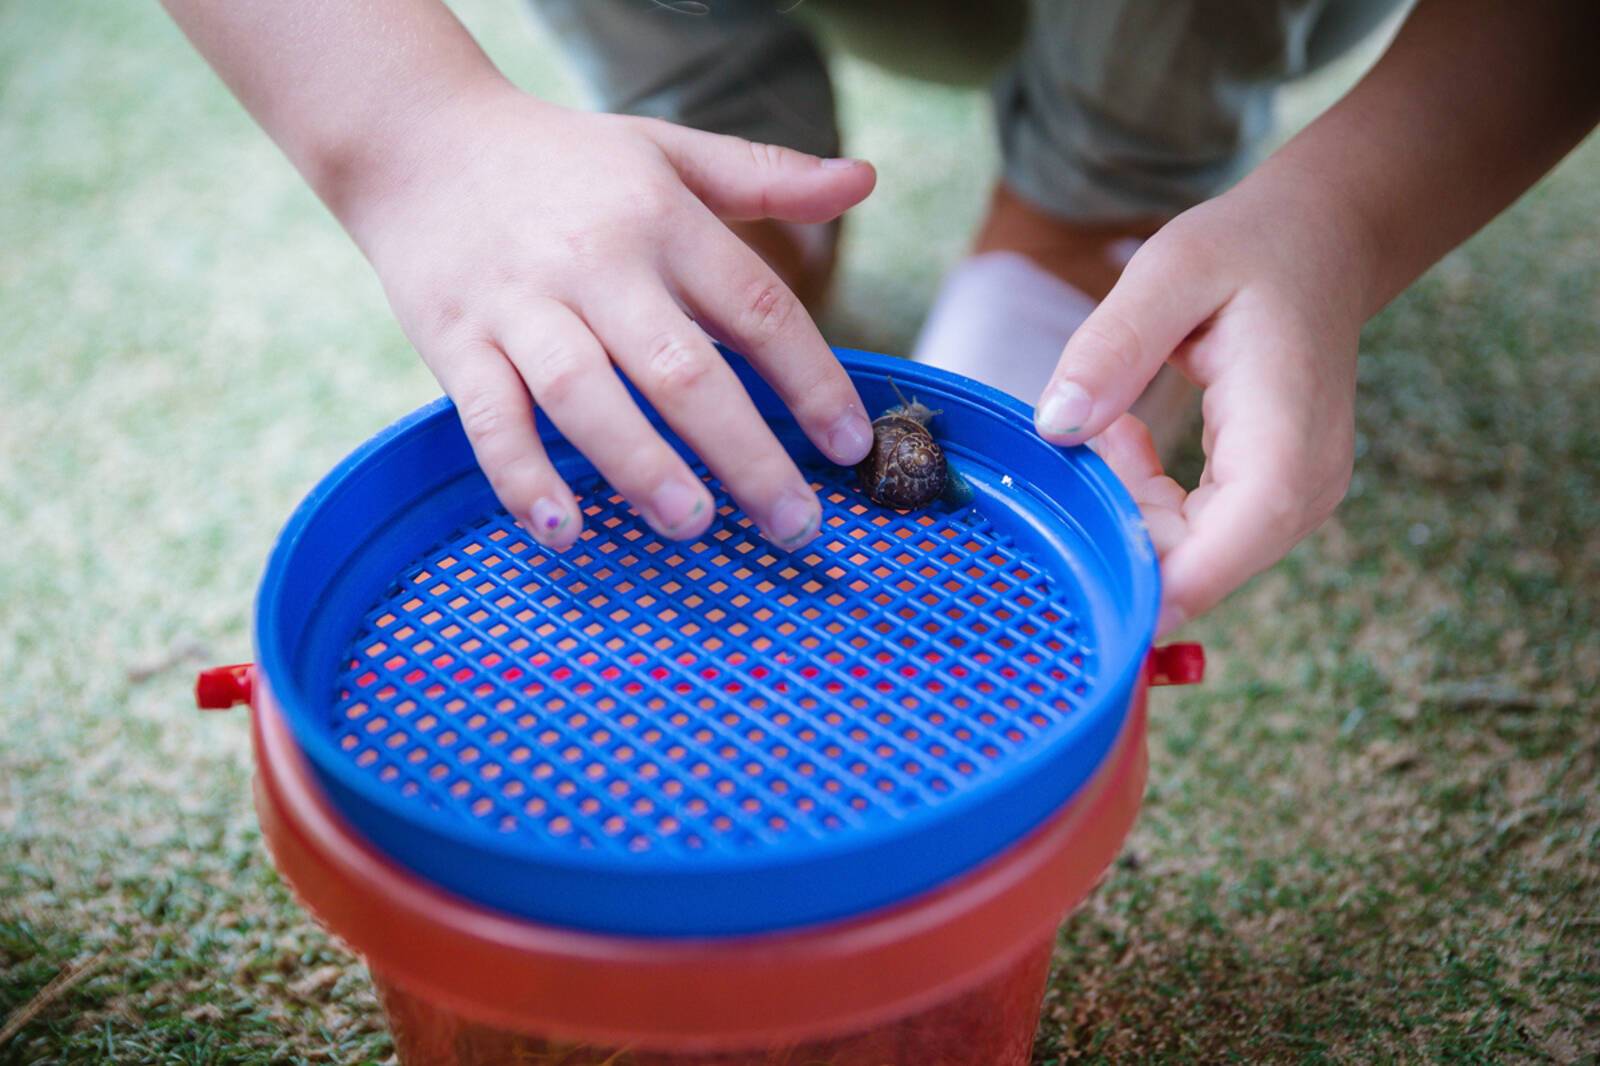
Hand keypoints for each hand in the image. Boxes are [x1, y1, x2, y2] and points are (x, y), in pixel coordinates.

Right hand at [339, 83, 877, 550]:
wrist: (417, 136)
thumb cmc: (564, 161)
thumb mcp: (670, 152)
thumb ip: (768, 176)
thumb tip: (863, 180)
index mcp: (662, 218)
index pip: (755, 304)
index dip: (811, 378)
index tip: (849, 444)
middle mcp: (596, 262)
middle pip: (681, 367)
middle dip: (744, 453)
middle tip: (795, 524)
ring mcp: (520, 305)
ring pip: (583, 395)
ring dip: (640, 465)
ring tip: (691, 524)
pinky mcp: (453, 342)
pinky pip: (488, 419)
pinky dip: (522, 478)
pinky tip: (563, 533)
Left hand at [1034, 176, 1371, 631]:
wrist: (1319, 243)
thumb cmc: (1249, 250)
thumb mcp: (1170, 272)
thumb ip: (1112, 348)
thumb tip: (1056, 426)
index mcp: (1282, 445)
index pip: (1209, 563)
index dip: (1132, 587)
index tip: (1061, 566)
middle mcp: (1302, 493)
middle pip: (1188, 571)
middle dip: (1115, 529)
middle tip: (1082, 441)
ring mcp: (1294, 504)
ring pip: (1186, 560)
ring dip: (1127, 509)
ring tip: (1111, 422)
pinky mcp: (1273, 502)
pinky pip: (1192, 536)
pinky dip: (1144, 500)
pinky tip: (1127, 436)